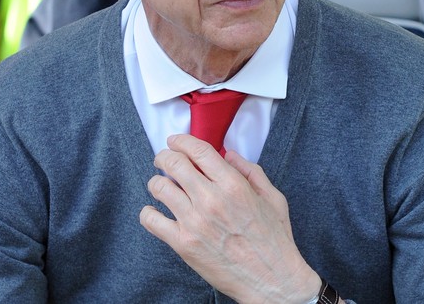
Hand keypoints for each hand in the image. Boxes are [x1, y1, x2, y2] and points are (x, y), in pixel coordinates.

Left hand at [140, 134, 320, 303]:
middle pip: (174, 163)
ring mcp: (194, 222)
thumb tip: (229, 155)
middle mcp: (211, 199)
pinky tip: (156, 211)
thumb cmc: (274, 240)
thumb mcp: (272, 197)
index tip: (175, 140)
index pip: (198, 150)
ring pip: (159, 187)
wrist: (273, 282)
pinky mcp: (183, 244)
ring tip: (160, 184)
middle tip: (163, 158)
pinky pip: (151, 220)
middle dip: (165, 156)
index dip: (182, 140)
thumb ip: (250, 170)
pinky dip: (148, 212)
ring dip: (157, 181)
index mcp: (233, 185)